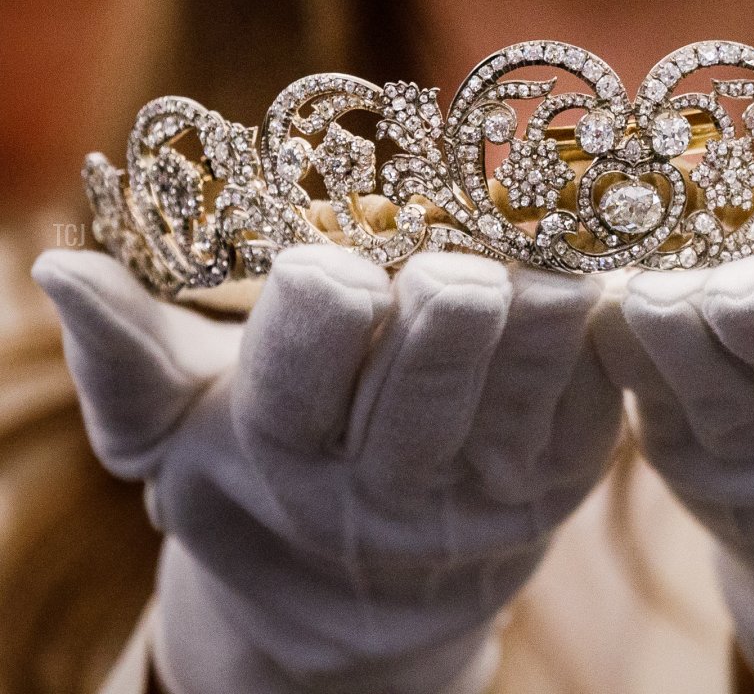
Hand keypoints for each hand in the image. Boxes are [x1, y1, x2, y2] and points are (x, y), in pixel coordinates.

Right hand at [34, 243, 622, 693]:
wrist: (354, 609)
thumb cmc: (255, 473)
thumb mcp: (175, 429)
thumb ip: (123, 353)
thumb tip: (62, 270)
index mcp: (284, 451)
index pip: (308, 361)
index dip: (325, 299)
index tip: (331, 263)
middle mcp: (395, 477)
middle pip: (442, 348)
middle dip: (443, 281)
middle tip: (447, 248)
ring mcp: (493, 478)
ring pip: (538, 350)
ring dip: (534, 273)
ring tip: (519, 234)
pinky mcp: (574, 466)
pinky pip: (601, 370)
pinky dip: (595, 306)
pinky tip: (575, 259)